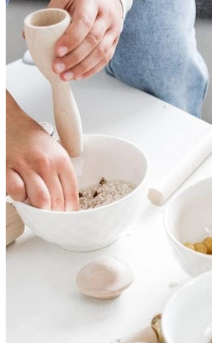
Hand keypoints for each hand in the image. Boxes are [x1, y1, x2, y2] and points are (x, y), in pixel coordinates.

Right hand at [6, 91, 78, 210]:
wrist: (10, 121)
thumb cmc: (32, 139)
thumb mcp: (56, 153)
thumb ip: (61, 174)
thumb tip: (67, 201)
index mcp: (61, 161)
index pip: (72, 193)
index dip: (71, 211)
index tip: (70, 220)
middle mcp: (46, 164)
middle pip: (57, 199)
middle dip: (56, 215)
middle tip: (54, 221)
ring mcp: (26, 166)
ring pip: (40, 199)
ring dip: (40, 210)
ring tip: (40, 212)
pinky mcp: (7, 168)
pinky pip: (17, 192)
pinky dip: (20, 199)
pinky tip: (22, 196)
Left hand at [48, 0, 122, 81]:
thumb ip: (51, 13)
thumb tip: (29, 35)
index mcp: (92, 1)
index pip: (84, 23)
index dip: (71, 39)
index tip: (57, 51)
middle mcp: (107, 16)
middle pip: (93, 42)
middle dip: (74, 58)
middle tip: (58, 68)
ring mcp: (114, 29)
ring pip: (101, 53)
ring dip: (83, 67)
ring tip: (67, 76)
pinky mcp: (115, 40)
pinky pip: (106, 58)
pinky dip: (92, 69)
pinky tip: (79, 75)